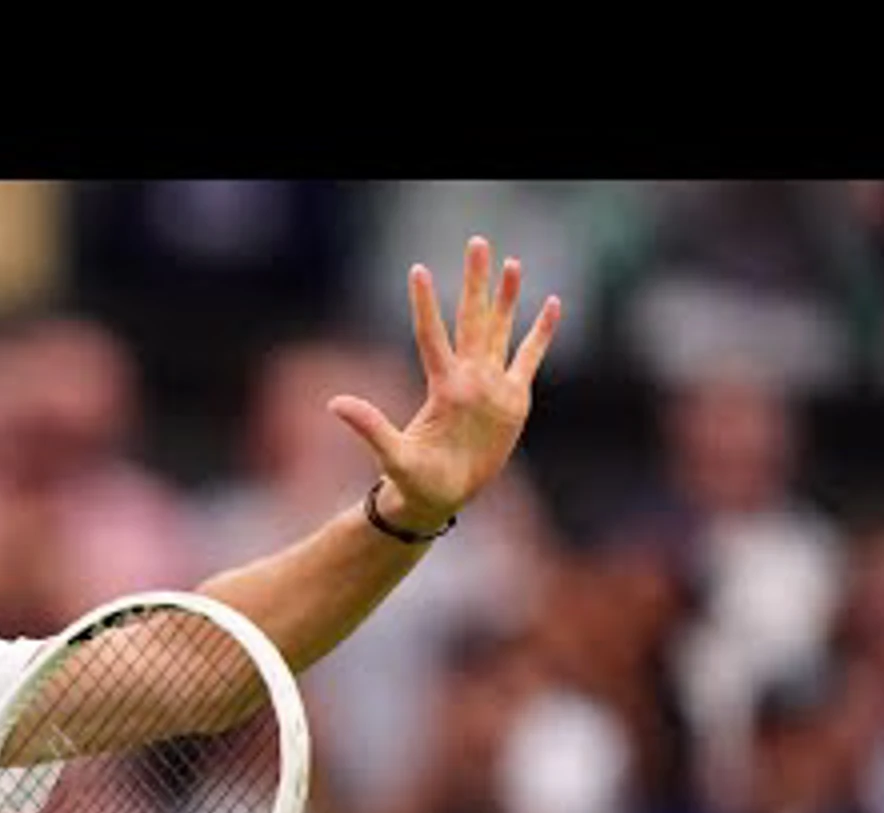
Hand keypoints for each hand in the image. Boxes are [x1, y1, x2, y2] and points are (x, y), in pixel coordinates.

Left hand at [328, 236, 561, 532]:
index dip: (425, 305)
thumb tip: (333, 404)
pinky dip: (540, 333)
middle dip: (476, 282)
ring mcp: (491, 386)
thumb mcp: (392, 455)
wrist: (439, 498)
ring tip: (512, 263)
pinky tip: (550, 304)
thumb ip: (369, 427)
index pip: (432, 336)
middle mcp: (468, 379)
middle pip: (473, 320)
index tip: (417, 270)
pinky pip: (530, 358)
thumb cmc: (412, 480)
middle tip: (477, 242)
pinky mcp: (513, 399)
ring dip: (507, 298)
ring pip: (501, 331)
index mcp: (443, 387)